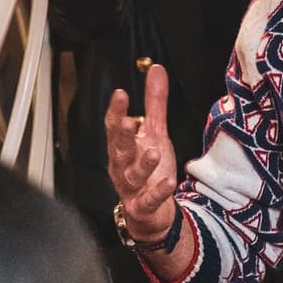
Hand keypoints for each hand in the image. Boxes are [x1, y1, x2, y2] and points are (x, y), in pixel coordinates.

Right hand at [104, 62, 179, 242]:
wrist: (151, 213)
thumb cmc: (150, 170)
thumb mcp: (155, 132)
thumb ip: (154, 103)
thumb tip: (156, 70)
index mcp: (122, 147)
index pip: (114, 127)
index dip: (116, 111)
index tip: (120, 94)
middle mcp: (122, 166)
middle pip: (119, 149)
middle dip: (122, 135)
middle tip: (128, 121)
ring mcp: (132, 188)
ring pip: (132, 175)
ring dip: (142, 163)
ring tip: (153, 151)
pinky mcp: (144, 206)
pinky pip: (149, 199)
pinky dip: (158, 192)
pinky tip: (168, 182)